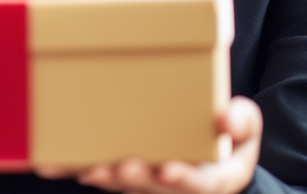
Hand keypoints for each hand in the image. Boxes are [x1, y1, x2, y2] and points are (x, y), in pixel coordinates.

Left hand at [37, 97, 262, 193]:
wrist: (215, 157)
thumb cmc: (230, 138)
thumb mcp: (248, 129)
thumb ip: (243, 122)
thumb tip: (227, 119)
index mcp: (211, 177)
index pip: (198, 183)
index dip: (183, 178)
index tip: (169, 170)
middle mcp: (176, 186)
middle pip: (153, 187)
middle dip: (136, 178)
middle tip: (121, 167)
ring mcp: (150, 182)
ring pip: (124, 184)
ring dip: (105, 177)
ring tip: (87, 170)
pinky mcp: (127, 173)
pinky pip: (104, 172)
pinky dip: (81, 168)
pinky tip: (58, 164)